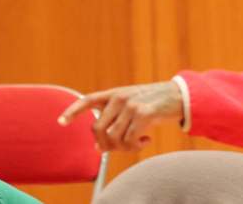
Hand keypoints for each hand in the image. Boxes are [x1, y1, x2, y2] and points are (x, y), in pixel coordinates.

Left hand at [58, 81, 183, 151]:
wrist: (180, 96)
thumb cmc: (156, 103)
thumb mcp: (134, 105)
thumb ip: (116, 120)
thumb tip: (98, 147)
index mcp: (116, 93)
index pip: (89, 100)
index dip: (73, 111)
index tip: (61, 122)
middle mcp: (120, 97)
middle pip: (98, 130)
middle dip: (106, 145)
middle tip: (119, 148)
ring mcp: (131, 105)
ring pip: (114, 138)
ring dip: (124, 148)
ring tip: (137, 143)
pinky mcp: (144, 114)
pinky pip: (130, 140)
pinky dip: (136, 146)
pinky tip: (146, 140)